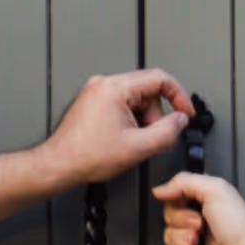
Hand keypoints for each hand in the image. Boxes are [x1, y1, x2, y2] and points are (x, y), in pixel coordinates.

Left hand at [42, 68, 197, 197]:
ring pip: (136, 101)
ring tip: (131, 142)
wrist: (59, 165)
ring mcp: (96, 92)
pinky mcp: (93, 103)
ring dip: (142, 122)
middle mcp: (104, 84)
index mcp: (115, 87)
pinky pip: (122, 106)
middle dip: (155, 117)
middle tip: (150, 138)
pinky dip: (129, 123)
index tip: (185, 111)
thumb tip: (180, 121)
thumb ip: (167, 132)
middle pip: (148, 92)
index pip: (160, 78)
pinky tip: (121, 140)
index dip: (179, 96)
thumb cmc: (86, 156)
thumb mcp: (138, 148)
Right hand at [156, 167, 244, 244]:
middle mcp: (198, 218)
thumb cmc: (241, 225)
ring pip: (168, 238)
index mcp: (202, 199)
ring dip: (181, 240)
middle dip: (181, 223)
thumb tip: (160, 188)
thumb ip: (184, 182)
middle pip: (168, 218)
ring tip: (199, 241)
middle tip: (199, 224)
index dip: (175, 202)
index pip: (173, 196)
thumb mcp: (214, 189)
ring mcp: (195, 239)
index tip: (188, 205)